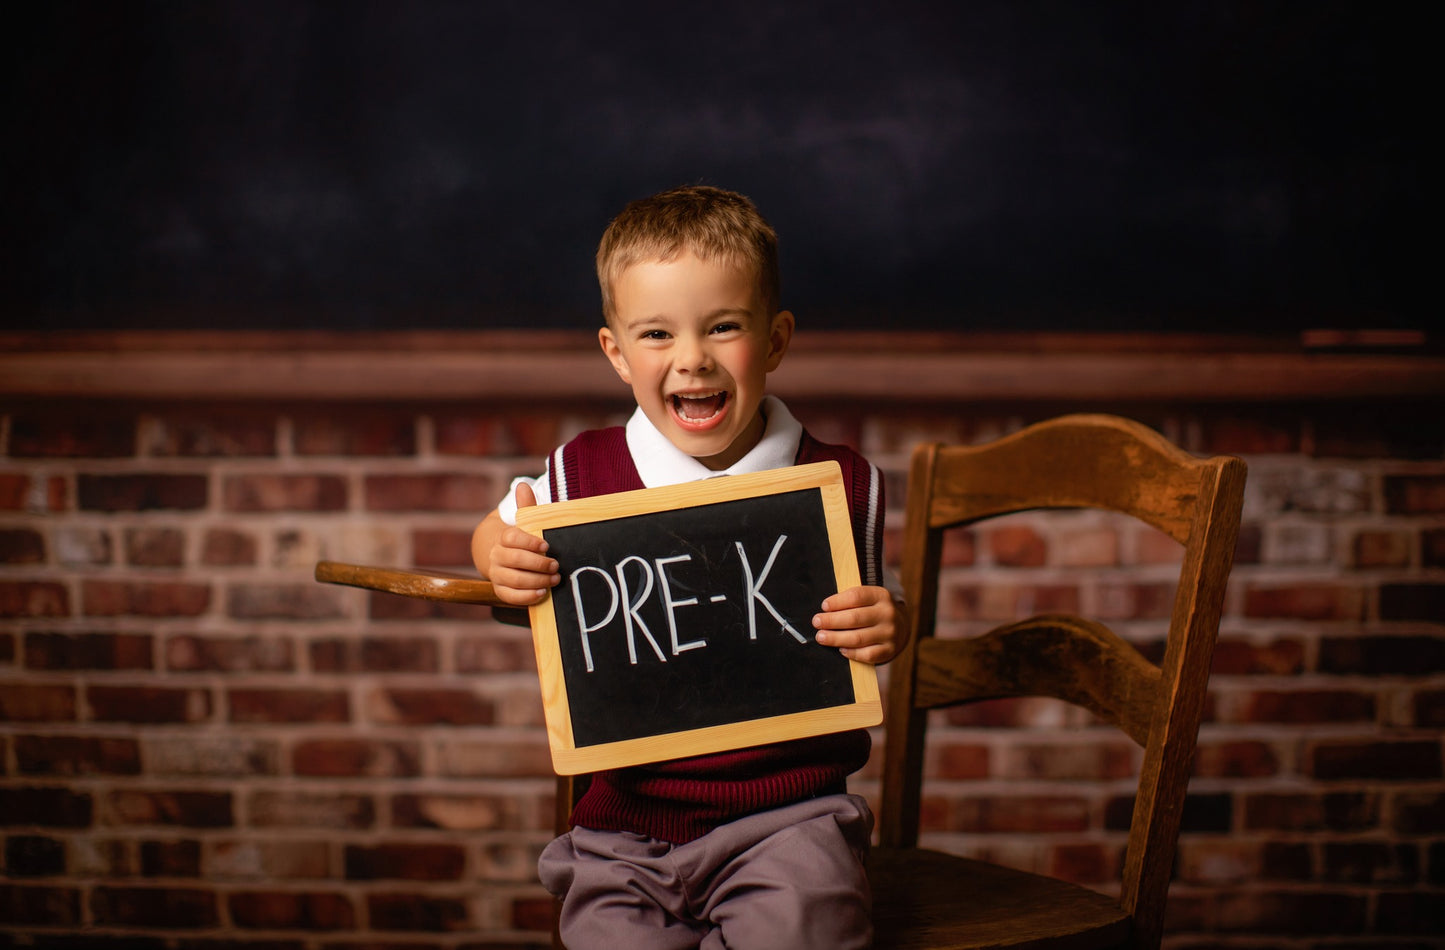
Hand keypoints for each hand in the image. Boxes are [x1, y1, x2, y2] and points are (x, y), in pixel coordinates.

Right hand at [485, 483, 559, 605]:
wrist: (503, 556)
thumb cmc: (521, 539)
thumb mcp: (524, 522)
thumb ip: (526, 506)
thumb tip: (523, 485)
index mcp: (503, 538)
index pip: (511, 538)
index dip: (529, 542)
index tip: (546, 546)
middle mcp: (496, 556)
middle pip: (513, 559)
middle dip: (537, 563)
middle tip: (556, 565)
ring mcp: (497, 574)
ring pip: (514, 579)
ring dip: (537, 580)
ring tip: (555, 579)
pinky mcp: (500, 590)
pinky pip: (510, 596)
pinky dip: (527, 596)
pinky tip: (542, 592)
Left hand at [812, 585, 908, 664]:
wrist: (900, 626)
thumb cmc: (873, 611)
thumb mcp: (867, 599)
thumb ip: (849, 602)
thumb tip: (825, 611)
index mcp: (880, 595)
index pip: (856, 596)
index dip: (838, 601)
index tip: (824, 606)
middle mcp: (887, 614)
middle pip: (855, 618)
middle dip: (832, 621)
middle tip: (816, 622)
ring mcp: (889, 633)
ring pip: (858, 638)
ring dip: (836, 638)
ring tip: (821, 637)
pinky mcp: (889, 650)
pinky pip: (867, 654)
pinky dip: (852, 653)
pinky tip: (841, 650)